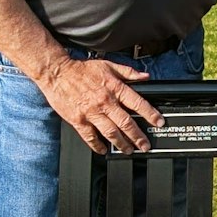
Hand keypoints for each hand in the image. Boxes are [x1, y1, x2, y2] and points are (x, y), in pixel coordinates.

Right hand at [38, 56, 161, 153]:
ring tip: (129, 150)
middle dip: (138, 136)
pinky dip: (98, 145)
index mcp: (115, 88)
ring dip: (122, 144)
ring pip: (111, 133)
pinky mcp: (78, 120)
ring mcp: (91, 113)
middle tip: (145, 145)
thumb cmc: (82, 69)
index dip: (151, 114)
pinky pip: (90, 136)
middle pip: (126, 123)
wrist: (57, 73)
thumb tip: (145, 76)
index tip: (159, 122)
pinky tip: (103, 150)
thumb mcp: (108, 65)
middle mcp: (105, 102)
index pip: (138, 104)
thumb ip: (128, 72)